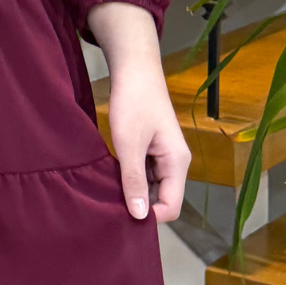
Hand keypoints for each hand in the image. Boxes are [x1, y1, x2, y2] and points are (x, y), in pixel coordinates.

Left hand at [87, 1, 190, 225]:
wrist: (134, 68)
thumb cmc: (133, 102)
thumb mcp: (129, 144)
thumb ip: (134, 180)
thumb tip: (139, 216)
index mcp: (177, 163)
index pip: (171, 207)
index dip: (149, 216)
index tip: (121, 215)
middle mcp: (175, 163)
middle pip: (162, 200)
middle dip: (140, 206)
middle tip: (109, 205)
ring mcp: (164, 156)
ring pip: (152, 188)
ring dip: (133, 192)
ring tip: (108, 190)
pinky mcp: (152, 149)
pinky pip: (145, 175)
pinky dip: (130, 178)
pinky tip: (111, 175)